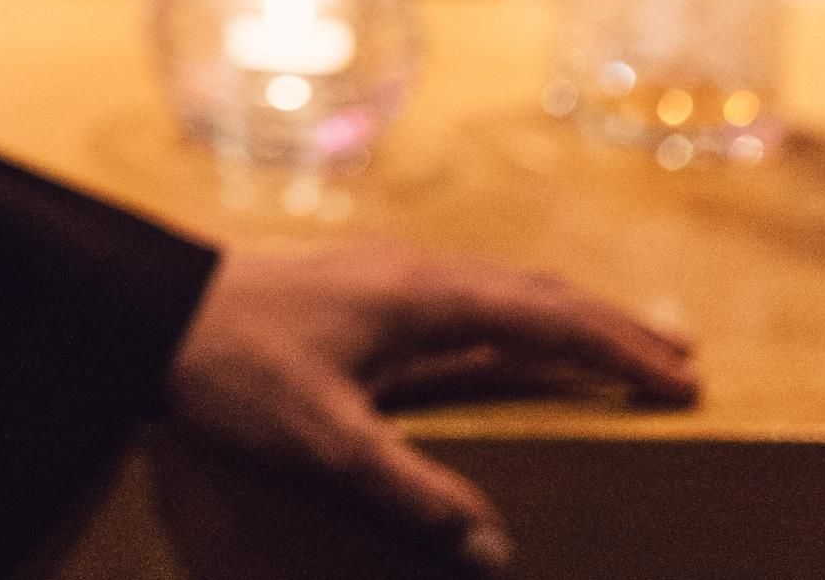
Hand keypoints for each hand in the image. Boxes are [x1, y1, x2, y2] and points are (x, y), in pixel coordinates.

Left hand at [164, 244, 698, 570]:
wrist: (142, 307)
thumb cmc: (230, 367)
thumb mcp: (323, 442)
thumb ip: (412, 495)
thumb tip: (496, 551)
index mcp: (422, 296)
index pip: (548, 318)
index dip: (618, 350)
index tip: (682, 379)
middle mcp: (412, 274)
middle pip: (535, 293)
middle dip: (609, 328)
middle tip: (677, 361)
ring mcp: (380, 277)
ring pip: (497, 289)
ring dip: (562, 318)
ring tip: (612, 348)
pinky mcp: (352, 292)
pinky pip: (459, 300)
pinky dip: (510, 320)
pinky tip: (504, 344)